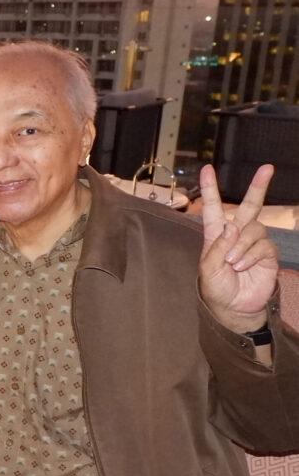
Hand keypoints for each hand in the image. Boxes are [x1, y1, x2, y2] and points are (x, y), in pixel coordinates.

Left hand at [198, 163, 277, 331]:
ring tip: (233, 263)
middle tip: (267, 168)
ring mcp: (254, 243)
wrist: (234, 308)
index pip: (213, 208)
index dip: (210, 189)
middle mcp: (237, 234)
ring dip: (241, 246)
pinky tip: (242, 266)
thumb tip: (231, 226)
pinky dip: (250, 256)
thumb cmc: (217, 287)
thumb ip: (217, 247)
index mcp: (216, 234)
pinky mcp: (268, 254)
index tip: (207, 169)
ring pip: (253, 230)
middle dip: (258, 186)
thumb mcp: (208, 269)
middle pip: (249, 206)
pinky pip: (262, 246)